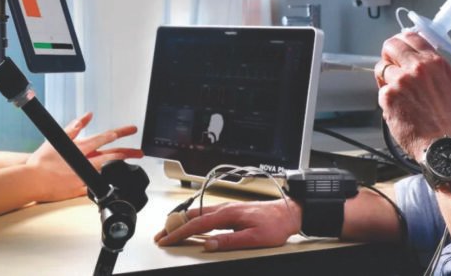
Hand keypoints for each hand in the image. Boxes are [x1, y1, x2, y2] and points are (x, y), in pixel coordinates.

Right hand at [26, 112, 143, 201]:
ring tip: (132, 164)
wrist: (31, 180)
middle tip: (140, 151)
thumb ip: (75, 126)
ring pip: (108, 170)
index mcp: (81, 148)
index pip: (104, 138)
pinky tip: (115, 182)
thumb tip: (88, 115)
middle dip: (128, 152)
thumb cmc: (42, 160)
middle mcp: (85, 162)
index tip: (132, 129)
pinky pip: (97, 186)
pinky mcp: (80, 189)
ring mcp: (84, 176)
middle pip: (112, 155)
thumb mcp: (58, 137)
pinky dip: (106, 182)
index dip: (120, 133)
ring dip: (121, 167)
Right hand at [155, 199, 301, 251]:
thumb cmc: (275, 225)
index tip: (166, 239)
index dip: (179, 232)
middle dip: (175, 225)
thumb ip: (230, 240)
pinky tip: (192, 223)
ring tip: (171, 230)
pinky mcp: (232, 210)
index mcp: (229, 214)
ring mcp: (228, 207)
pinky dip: (194, 218)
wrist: (289, 212)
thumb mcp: (255, 238)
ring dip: (183, 221)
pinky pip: (207, 212)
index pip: (197, 224)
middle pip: (193, 215)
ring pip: (199, 212)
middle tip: (161, 235)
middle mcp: (226, 208)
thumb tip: (209, 243)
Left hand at [375, 32, 450, 160]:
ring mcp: (401, 81)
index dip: (402, 40)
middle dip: (388, 53)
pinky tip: (399, 108)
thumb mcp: (450, 84)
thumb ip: (433, 67)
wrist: (445, 144)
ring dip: (385, 77)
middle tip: (389, 62)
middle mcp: (417, 68)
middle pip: (391, 46)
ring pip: (382, 68)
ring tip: (397, 93)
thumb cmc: (450, 120)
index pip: (412, 37)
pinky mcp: (388, 96)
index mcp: (434, 63)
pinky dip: (386, 98)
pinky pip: (381, 90)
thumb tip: (419, 56)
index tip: (399, 45)